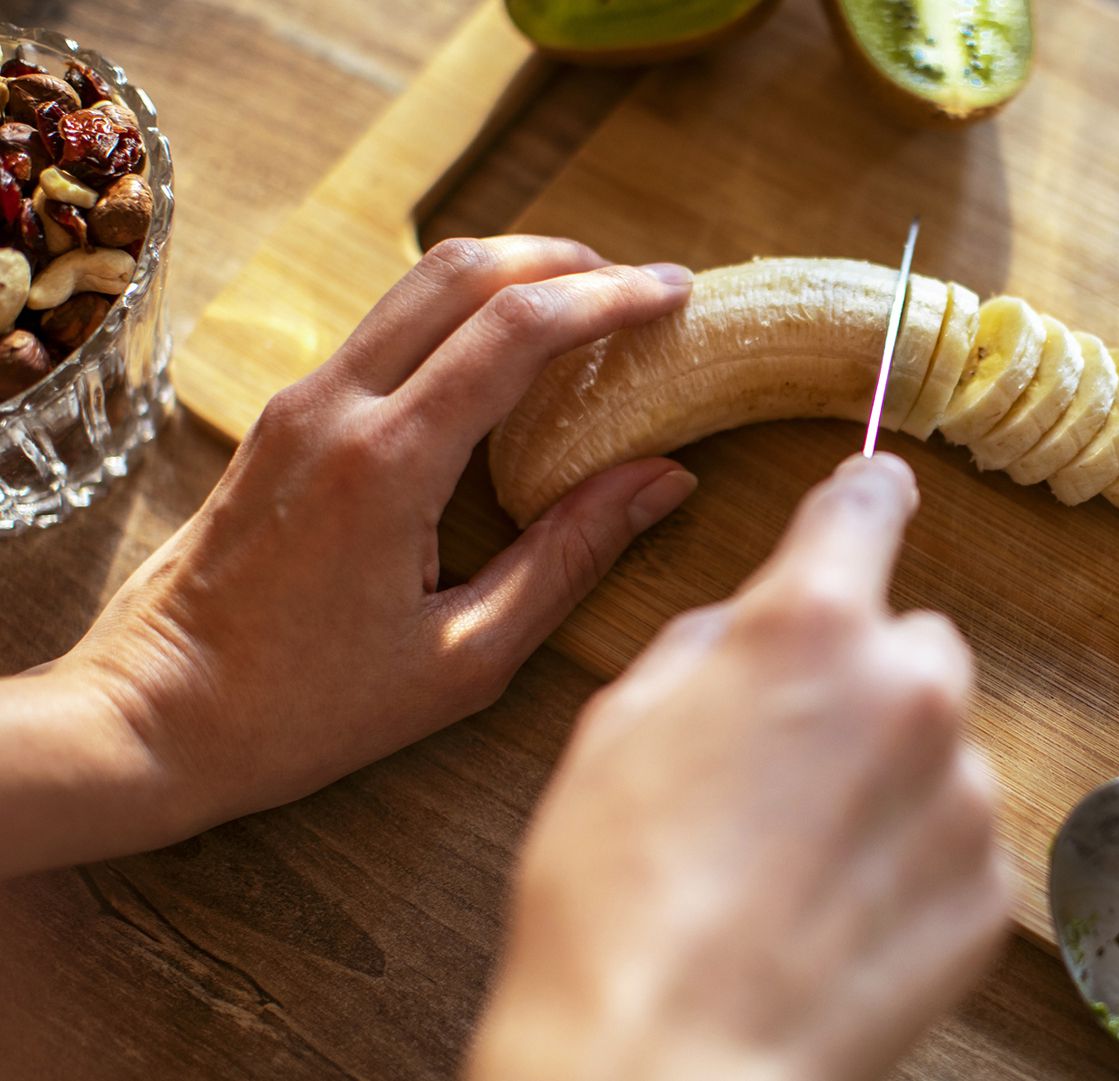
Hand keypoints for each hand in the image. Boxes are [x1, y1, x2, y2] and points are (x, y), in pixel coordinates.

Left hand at [4, 236, 698, 872]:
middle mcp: (336, 407)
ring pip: (418, 285)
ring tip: (588, 304)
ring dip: (511, 275)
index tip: (675, 294)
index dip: (607, 297)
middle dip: (564, 260)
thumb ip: (570, 556)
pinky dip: (462, 314)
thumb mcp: (466, 658)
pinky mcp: (285, 417)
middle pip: (462, 271)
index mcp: (387, 465)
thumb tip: (663, 481)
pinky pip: (387, 328)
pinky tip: (508, 357)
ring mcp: (300, 403)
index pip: (514, 329)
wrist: (150, 717)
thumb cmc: (307, 709)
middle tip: (641, 287)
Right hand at [468, 455, 1010, 1080]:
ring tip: (799, 860)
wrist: (665, 1059)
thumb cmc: (613, 897)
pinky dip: (914, 861)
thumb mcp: (619, 725)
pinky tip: (837, 912)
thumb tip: (753, 628)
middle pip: (916, 642)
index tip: (875, 497)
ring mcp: (966, 794)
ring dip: (892, 778)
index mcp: (812, 627)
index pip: (868, 506)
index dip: (865, 497)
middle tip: (788, 757)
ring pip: (941, 748)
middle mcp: (912, 690)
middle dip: (865, 679)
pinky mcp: (989, 887)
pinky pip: (959, 841)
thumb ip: (712, 644)